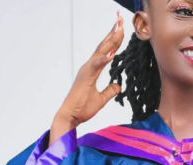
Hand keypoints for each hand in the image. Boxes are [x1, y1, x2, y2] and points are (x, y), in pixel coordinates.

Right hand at [56, 11, 124, 127]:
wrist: (71, 116)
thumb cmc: (82, 108)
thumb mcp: (101, 99)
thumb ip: (109, 91)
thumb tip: (118, 86)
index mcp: (92, 70)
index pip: (105, 51)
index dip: (114, 40)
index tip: (121, 29)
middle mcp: (89, 67)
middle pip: (103, 46)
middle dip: (113, 33)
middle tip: (121, 19)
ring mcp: (86, 71)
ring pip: (100, 51)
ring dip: (110, 40)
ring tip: (119, 28)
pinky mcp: (85, 78)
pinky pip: (96, 66)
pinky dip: (103, 59)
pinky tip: (112, 53)